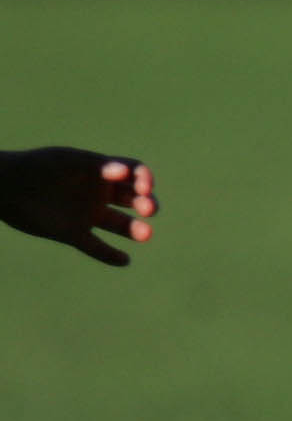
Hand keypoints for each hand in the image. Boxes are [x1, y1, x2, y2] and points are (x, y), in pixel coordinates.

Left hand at [0, 147, 157, 265]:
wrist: (3, 186)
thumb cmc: (35, 167)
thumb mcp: (66, 161)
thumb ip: (95, 165)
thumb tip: (125, 171)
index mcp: (98, 171)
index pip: (134, 173)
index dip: (145, 179)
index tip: (145, 186)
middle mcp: (96, 193)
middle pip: (135, 199)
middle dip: (147, 203)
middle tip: (147, 209)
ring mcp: (86, 214)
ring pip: (121, 225)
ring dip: (137, 230)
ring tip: (145, 234)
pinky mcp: (73, 234)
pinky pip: (97, 248)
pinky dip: (111, 256)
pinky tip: (123, 259)